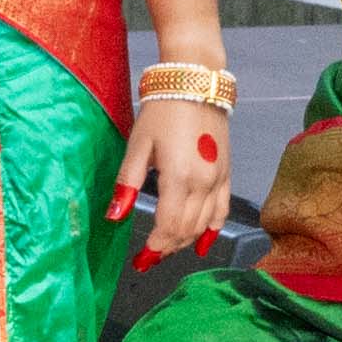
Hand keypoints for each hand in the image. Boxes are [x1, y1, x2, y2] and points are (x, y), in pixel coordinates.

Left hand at [113, 83, 232, 258]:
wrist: (195, 83)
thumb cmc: (162, 111)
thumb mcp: (138, 145)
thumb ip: (127, 184)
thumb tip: (115, 217)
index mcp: (178, 178)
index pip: (168, 225)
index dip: (154, 246)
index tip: (141, 258)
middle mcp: (203, 183)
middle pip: (185, 229)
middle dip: (167, 247)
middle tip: (148, 257)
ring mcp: (218, 179)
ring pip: (203, 224)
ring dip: (184, 241)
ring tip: (166, 248)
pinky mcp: (226, 172)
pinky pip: (222, 210)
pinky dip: (212, 230)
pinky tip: (203, 244)